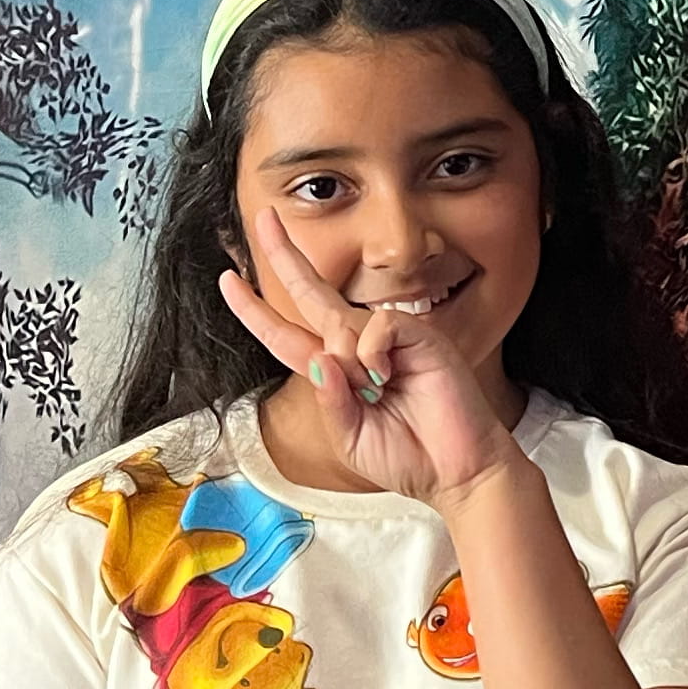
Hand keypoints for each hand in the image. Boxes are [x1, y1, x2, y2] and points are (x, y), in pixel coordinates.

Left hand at [217, 204, 532, 506]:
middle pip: (310, 296)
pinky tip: (388, 378)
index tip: (229, 281)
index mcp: (338, 374)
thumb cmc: (409, 458)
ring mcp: (388, 339)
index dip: (256, 310)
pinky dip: (372, 355)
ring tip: (377, 395)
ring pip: (339, 325)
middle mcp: (359, 349)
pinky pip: (376, 327)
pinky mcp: (417, 335)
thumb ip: (330, 404)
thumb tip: (322, 359)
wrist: (457, 470)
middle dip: (283, 257)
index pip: (286, 335)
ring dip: (346, 364)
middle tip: (265, 218)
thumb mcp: (350, 440)